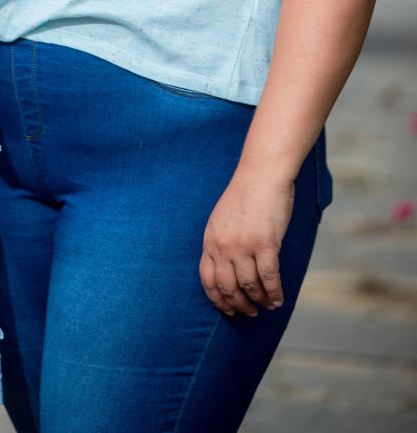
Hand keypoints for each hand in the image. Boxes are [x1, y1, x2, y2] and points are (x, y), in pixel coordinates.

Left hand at [199, 170, 293, 316]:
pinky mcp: (265, 244)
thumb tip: (229, 269)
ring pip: (250, 287)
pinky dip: (275, 293)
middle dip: (239, 305)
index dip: (218, 299)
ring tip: (268, 305)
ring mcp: (243, 246)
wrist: (262, 174)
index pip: (207, 280)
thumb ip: (222, 243)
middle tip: (249, 313)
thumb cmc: (245, 195)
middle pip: (228, 288)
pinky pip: (269, 279)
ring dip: (260, 301)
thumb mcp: (222, 219)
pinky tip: (279, 299)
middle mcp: (222, 246)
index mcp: (209, 240)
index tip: (227, 310)